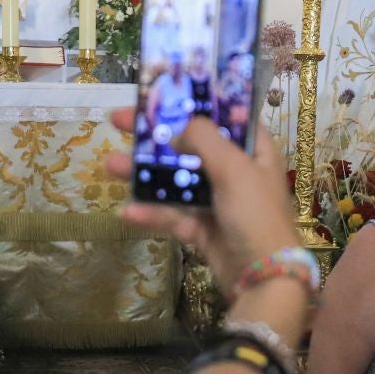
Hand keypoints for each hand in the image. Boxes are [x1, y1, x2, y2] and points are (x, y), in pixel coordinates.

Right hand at [104, 109, 297, 283]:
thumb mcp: (233, 168)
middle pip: (191, 147)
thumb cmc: (256, 214)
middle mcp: (237, 173)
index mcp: (254, 152)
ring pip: (177, 182)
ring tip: (110, 165)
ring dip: (145, 174)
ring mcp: (219, 203)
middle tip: (117, 122)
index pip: (224, 118)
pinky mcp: (204, 231)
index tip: (161, 96)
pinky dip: (152, 214)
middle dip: (155, 137)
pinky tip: (127, 212)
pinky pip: (174, 217)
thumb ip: (204, 138)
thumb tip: (180, 120)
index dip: (194, 105)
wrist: (264, 278)